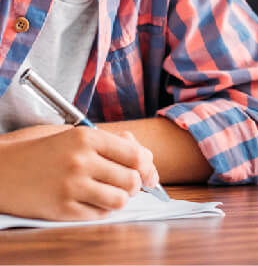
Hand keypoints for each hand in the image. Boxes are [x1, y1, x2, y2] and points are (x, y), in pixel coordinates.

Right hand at [0, 127, 158, 220]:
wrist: (0, 170)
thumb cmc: (40, 151)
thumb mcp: (74, 135)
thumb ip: (110, 142)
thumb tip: (145, 156)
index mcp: (87, 138)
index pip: (136, 156)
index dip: (148, 167)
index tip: (149, 174)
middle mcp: (81, 161)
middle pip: (132, 179)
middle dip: (136, 185)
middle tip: (128, 185)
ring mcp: (71, 186)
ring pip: (120, 199)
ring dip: (120, 199)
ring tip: (110, 194)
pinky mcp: (61, 209)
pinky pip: (99, 215)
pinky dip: (102, 210)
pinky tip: (92, 202)